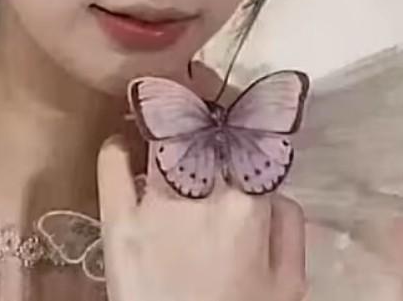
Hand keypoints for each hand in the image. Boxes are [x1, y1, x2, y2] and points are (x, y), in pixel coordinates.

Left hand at [97, 136, 307, 300]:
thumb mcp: (290, 283)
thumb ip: (290, 225)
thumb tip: (273, 188)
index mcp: (250, 203)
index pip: (246, 138)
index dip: (239, 127)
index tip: (234, 124)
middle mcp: (204, 193)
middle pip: (202, 133)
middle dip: (201, 121)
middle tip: (198, 119)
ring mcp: (157, 206)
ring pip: (162, 142)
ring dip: (164, 127)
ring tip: (162, 119)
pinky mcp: (119, 225)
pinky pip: (112, 170)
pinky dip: (115, 149)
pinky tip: (120, 142)